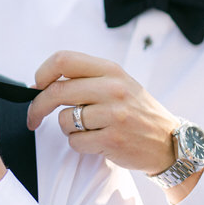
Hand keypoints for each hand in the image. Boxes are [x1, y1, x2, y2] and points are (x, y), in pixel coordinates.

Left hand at [27, 50, 182, 179]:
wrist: (169, 142)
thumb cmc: (138, 112)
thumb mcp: (118, 84)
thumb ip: (86, 79)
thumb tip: (41, 84)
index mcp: (111, 70)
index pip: (63, 60)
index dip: (42, 73)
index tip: (36, 86)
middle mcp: (112, 88)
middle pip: (56, 92)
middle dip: (37, 107)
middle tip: (33, 117)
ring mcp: (114, 114)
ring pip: (63, 120)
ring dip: (67, 129)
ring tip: (89, 129)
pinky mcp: (113, 139)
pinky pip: (75, 142)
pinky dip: (79, 144)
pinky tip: (97, 141)